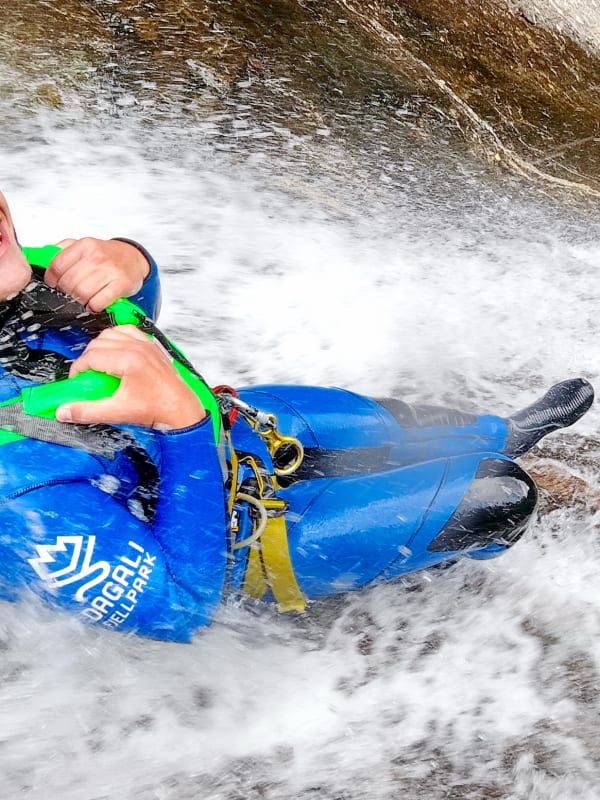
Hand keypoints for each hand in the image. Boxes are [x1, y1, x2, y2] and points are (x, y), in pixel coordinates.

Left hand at [45, 237, 150, 311]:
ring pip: (82, 293)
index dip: (52, 280)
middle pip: (69, 283)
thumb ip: (64, 249)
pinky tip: (94, 304)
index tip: (55, 285)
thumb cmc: (108, 255)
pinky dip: (94, 307)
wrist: (134, 258)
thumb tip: (44, 259)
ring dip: (80, 301)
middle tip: (72, 294)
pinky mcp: (121, 284)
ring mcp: (109, 270)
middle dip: (67, 293)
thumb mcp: (85, 245)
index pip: (57, 266)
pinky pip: (100, 301)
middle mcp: (96, 256)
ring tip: (84, 300)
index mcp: (84, 246)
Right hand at [55, 326, 206, 429]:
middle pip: (98, 343)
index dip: (78, 368)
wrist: (181, 409)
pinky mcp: (152, 346)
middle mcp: (137, 348)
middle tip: (87, 374)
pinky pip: (128, 331)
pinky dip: (118, 337)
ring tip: (99, 363)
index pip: (91, 356)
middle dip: (87, 358)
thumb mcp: (118, 412)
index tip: (77, 379)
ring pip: (112, 333)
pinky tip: (115, 351)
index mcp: (128, 361)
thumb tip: (64, 412)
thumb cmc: (158, 409)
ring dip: (101, 345)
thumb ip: (87, 411)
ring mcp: (146, 345)